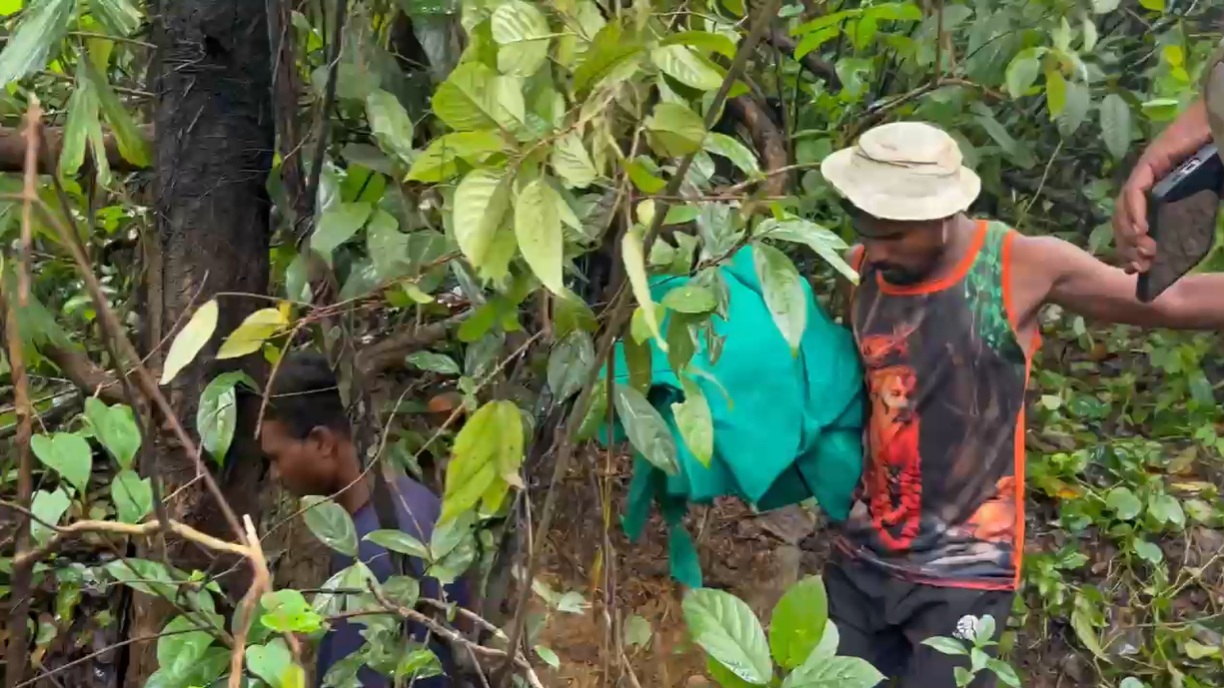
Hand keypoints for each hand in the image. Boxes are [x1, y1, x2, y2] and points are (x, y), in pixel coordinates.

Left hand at [1111, 98, 1212, 273]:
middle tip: (1139, 267)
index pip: (1131, 222)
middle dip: (1127, 246)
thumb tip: (1195, 238)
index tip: (1137, 269)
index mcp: (1152, 190)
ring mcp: (1143, 171)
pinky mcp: (1149, 162)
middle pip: (1122, 219)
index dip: (1130, 246)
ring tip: (1143, 254)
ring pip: (1123, 208)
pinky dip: (1135, 212)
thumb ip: (1196, 209)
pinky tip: (1142, 231)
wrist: (1218, 123)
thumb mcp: (1205, 190)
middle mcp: (1143, 182)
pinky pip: (1135, 192)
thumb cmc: (1213, 152)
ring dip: (1130, 234)